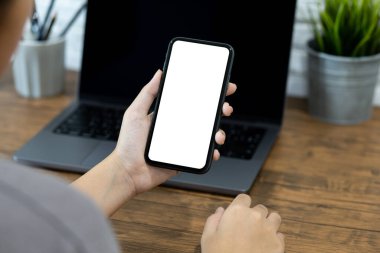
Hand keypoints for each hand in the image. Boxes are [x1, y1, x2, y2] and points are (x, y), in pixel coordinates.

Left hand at [113, 69, 236, 195]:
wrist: (128, 171)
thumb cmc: (128, 143)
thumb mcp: (135, 113)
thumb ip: (148, 93)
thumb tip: (159, 73)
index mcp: (169, 114)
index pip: (192, 100)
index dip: (208, 93)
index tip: (222, 87)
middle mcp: (179, 127)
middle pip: (205, 116)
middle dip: (220, 110)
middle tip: (225, 108)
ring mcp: (184, 143)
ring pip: (208, 135)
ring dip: (219, 132)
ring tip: (217, 134)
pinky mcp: (185, 158)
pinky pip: (203, 155)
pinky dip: (212, 153)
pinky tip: (213, 151)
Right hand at [201, 194, 284, 252]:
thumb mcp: (208, 237)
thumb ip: (213, 220)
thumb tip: (220, 211)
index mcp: (237, 212)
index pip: (244, 197)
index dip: (241, 205)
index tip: (238, 214)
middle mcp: (255, 216)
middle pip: (260, 208)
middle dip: (254, 215)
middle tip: (247, 228)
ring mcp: (269, 230)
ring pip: (274, 218)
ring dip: (268, 222)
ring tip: (260, 233)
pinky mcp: (278, 244)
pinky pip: (280, 235)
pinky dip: (274, 238)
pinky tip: (265, 245)